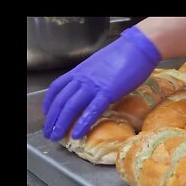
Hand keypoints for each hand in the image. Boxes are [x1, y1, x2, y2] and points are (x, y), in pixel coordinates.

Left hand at [42, 26, 160, 140]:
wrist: (138, 48)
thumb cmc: (124, 55)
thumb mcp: (100, 65)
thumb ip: (93, 77)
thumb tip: (93, 87)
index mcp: (80, 71)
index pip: (57, 87)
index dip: (49, 102)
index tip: (48, 113)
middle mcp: (82, 78)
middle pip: (61, 100)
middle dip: (52, 119)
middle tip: (49, 132)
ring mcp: (94, 86)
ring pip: (71, 107)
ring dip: (61, 123)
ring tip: (56, 137)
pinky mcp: (107, 93)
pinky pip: (91, 111)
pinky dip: (82, 124)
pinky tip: (76, 134)